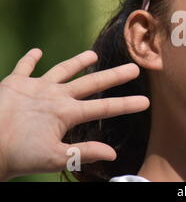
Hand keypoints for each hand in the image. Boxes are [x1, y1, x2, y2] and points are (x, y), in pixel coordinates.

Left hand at [0, 49, 149, 180]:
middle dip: (114, 76)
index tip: (145, 101)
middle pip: (91, 83)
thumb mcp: (56, 158)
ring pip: (62, 70)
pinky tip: (37, 51)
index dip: (126, 105)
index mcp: (67, 112)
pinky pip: (23, 68)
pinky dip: (30, 59)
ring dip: (78, 62)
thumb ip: (85, 152)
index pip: (104, 108)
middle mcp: (56, 95)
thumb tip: (113, 154)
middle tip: (133, 68)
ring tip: (93, 54)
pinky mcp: (14, 84)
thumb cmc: (19, 155)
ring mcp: (35, 87)